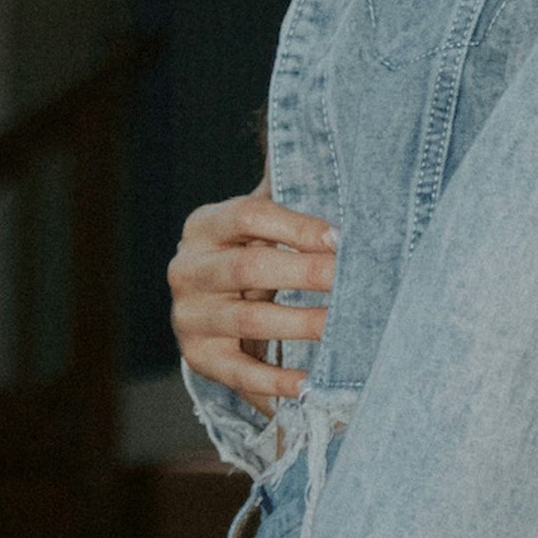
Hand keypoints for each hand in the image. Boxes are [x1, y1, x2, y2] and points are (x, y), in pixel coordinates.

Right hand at [170, 183, 337, 413]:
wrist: (206, 305)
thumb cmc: (248, 251)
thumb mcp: (258, 223)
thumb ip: (285, 192)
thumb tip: (330, 155)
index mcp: (204, 226)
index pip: (248, 215)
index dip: (297, 226)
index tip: (342, 238)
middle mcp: (187, 269)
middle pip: (248, 268)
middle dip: (305, 273)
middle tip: (351, 279)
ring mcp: (189, 315)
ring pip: (247, 320)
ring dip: (300, 323)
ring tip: (344, 327)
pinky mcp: (199, 356)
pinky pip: (239, 372)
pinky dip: (275, 381)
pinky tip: (310, 383)